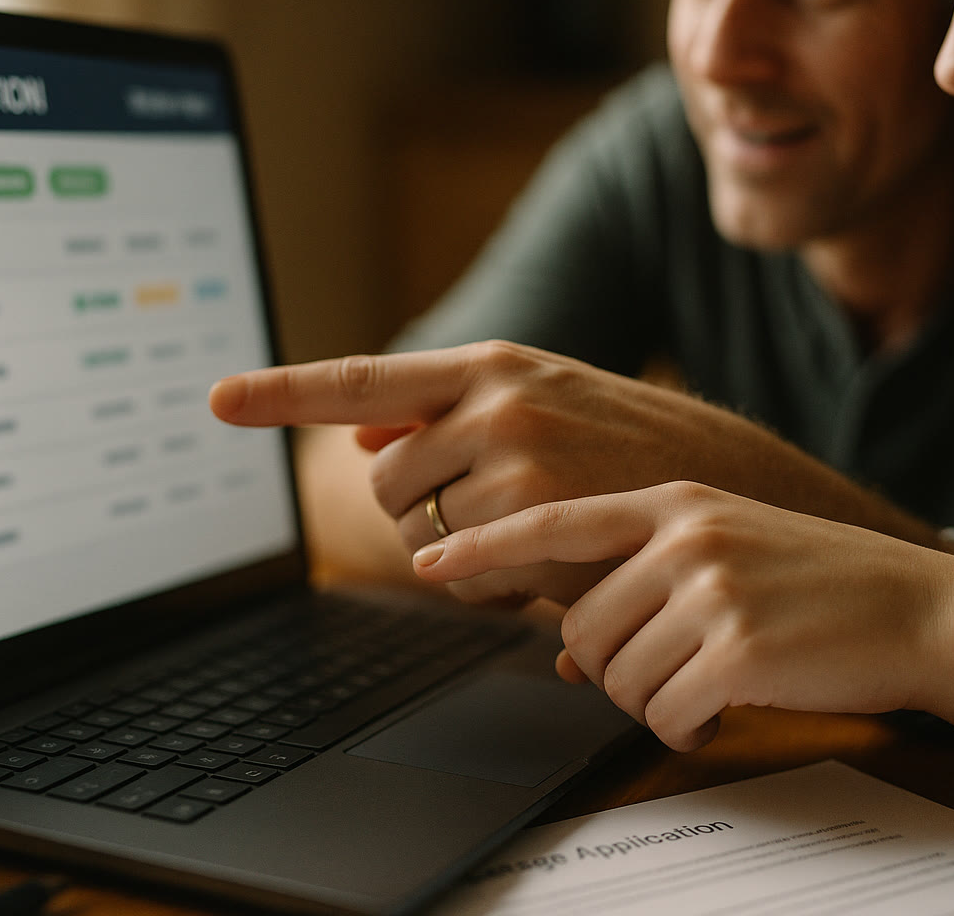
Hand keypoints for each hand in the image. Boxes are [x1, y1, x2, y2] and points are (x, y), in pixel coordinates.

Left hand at [212, 341, 794, 605]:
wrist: (735, 490)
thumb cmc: (630, 452)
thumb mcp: (546, 411)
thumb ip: (447, 420)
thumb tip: (360, 438)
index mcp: (492, 366)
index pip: (365, 376)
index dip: (284, 390)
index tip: (218, 397)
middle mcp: (496, 398)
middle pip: (387, 482)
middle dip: (424, 517)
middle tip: (497, 522)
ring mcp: (519, 456)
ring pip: (421, 536)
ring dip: (459, 556)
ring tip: (533, 541)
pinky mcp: (540, 517)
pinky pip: (463, 576)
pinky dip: (490, 587)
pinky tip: (547, 571)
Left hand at [411, 482, 953, 750]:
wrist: (920, 607)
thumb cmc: (817, 585)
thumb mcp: (728, 555)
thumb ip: (643, 583)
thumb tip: (559, 654)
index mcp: (672, 502)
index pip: (552, 523)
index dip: (483, 545)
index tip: (431, 562)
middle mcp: (683, 534)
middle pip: (577, 626)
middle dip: (608, 668)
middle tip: (662, 674)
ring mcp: (711, 586)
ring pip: (614, 673)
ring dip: (649, 700)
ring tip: (704, 687)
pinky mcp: (737, 645)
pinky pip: (662, 710)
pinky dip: (682, 726)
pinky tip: (719, 711)